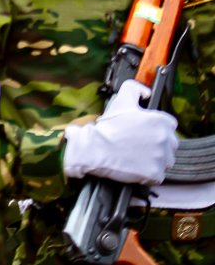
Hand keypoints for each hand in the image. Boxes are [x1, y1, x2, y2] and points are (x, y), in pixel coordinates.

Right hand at [63, 80, 177, 184]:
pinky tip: (136, 166)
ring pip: (166, 160)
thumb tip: (146, 92)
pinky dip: (149, 173)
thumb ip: (135, 89)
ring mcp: (161, 159)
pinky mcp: (155, 174)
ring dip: (155, 159)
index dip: (156, 128)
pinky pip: (158, 175)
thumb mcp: (121, 101)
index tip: (145, 131)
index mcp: (160, 122)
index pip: (169, 125)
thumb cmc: (108, 127)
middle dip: (158, 144)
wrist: (95, 149)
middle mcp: (165, 140)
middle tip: (139, 144)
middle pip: (169, 144)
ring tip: (137, 156)